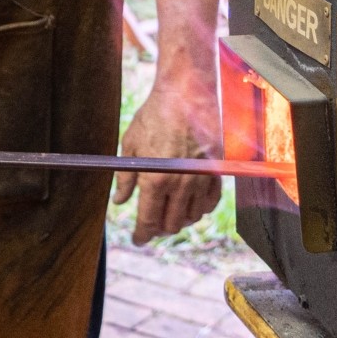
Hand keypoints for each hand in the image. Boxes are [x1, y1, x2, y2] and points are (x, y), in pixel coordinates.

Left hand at [115, 73, 222, 242]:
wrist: (186, 97)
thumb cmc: (154, 118)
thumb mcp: (131, 146)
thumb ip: (126, 178)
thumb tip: (120, 201)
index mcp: (155, 181)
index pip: (148, 220)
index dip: (142, 234)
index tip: (138, 240)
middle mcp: (180, 186)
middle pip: (171, 224)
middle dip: (159, 228)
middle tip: (150, 225)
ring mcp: (201, 181)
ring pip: (192, 217)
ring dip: (179, 220)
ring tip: (168, 215)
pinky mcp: (216, 173)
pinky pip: (210, 203)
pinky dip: (199, 209)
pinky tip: (190, 206)